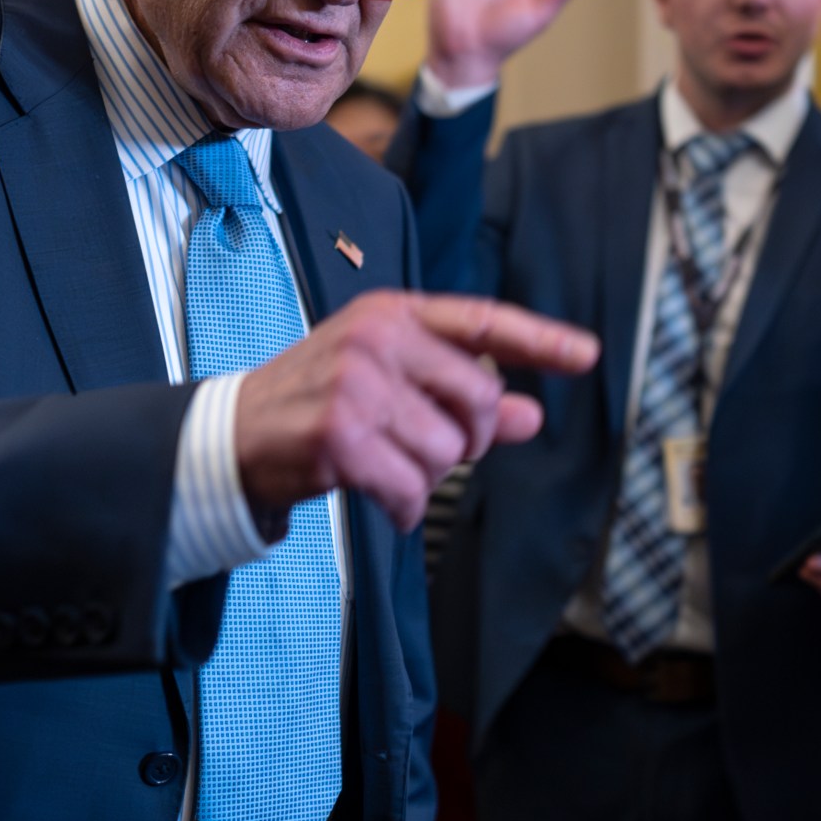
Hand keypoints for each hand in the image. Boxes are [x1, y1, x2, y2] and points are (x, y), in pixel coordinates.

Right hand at [234, 292, 598, 531]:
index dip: (540, 340)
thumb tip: (532, 417)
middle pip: (480, 397)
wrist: (234, 434)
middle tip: (431, 448)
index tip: (586, 354)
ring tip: (387, 467)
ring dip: (426, 477)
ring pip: (448, 449)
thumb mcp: (389, 381)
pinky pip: (410, 486)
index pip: (483, 321)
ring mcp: (357, 383)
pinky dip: (403, 506)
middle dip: (469, 439)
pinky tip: (381, 497)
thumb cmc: (315, 401)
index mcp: (393, 313)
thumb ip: (461, 395)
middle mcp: (378, 338)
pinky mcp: (341, 433)